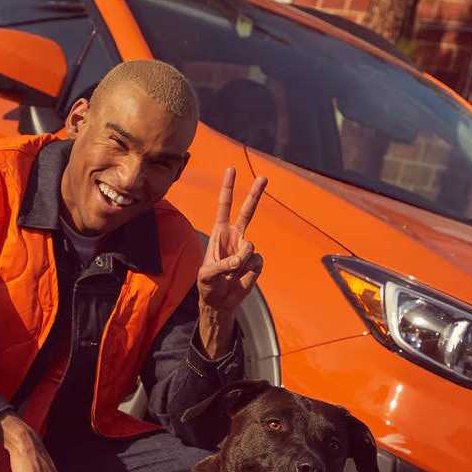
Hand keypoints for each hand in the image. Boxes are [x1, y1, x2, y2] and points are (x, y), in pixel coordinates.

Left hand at [197, 167, 266, 317]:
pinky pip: (256, 263)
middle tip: (264, 177)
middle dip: (255, 194)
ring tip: (230, 275)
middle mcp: (235, 237)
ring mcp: (247, 249)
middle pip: (247, 211)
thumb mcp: (206, 276)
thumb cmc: (208, 286)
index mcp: (220, 233)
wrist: (220, 302)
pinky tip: (240, 278)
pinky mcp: (256, 263)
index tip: (231, 170)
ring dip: (239, 263)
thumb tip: (241, 257)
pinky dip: (247, 273)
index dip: (228, 189)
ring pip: (249, 248)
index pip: (224, 206)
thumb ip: (222, 265)